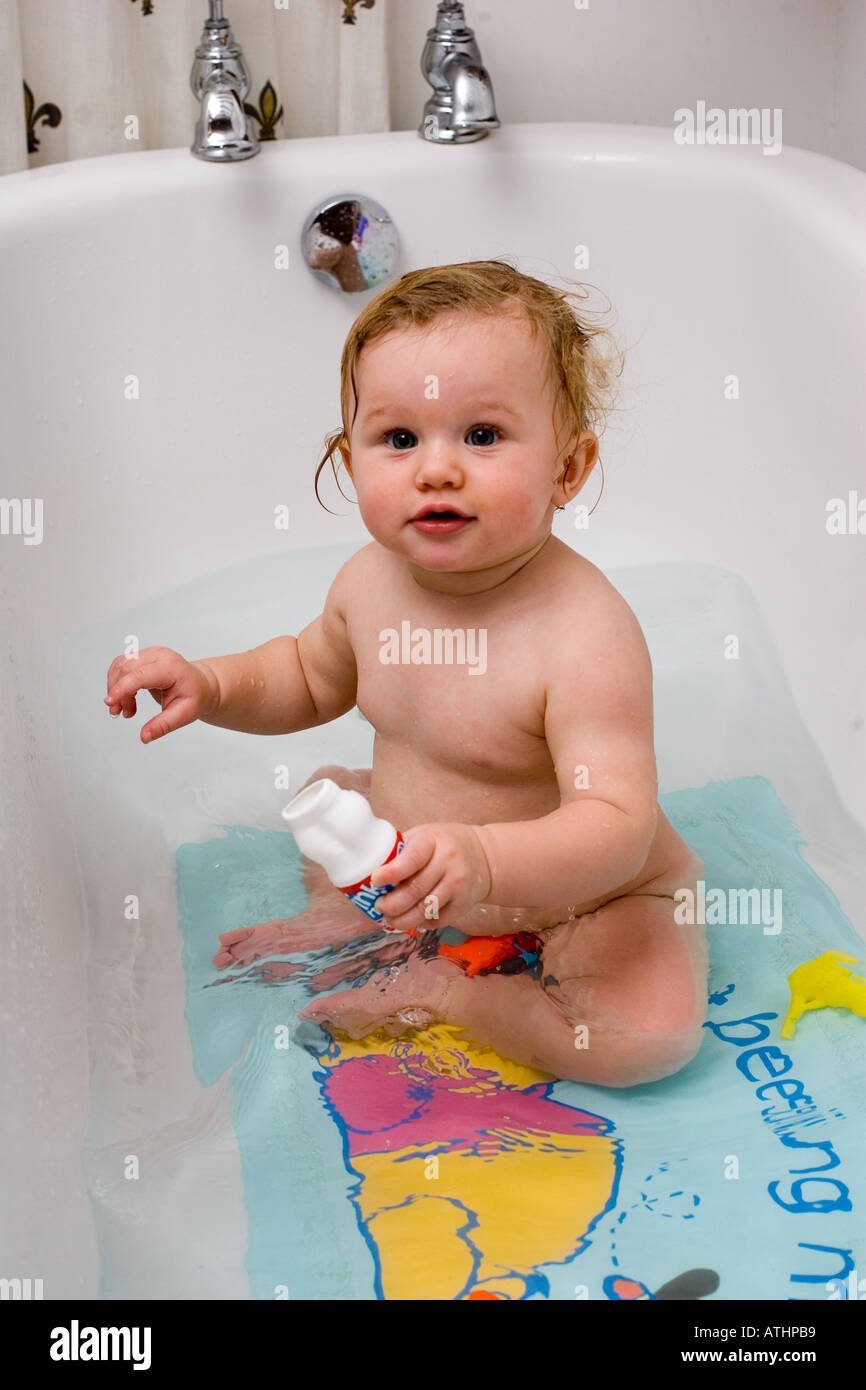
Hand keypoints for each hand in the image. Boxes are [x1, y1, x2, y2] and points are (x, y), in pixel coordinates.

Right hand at [104, 646, 217, 742]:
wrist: (201, 685)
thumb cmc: (195, 697)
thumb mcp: (184, 715)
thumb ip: (163, 725)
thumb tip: (144, 737)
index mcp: (171, 667)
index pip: (140, 675)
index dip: (122, 688)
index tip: (110, 703)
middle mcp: (158, 655)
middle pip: (126, 669)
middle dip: (117, 692)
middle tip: (121, 713)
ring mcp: (150, 653)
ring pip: (120, 666)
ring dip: (116, 688)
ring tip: (127, 709)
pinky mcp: (143, 656)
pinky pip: (122, 666)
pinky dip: (118, 683)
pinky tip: (127, 699)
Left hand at [370, 823, 491, 933]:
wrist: (486, 857)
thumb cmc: (445, 844)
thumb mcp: (425, 835)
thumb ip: (402, 850)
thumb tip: (369, 868)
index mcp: (433, 841)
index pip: (411, 859)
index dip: (391, 873)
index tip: (375, 881)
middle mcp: (448, 862)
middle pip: (414, 891)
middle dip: (391, 904)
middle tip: (379, 906)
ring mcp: (457, 885)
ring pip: (424, 909)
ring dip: (402, 920)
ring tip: (389, 919)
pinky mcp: (464, 904)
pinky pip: (437, 920)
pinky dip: (421, 923)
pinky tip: (412, 920)